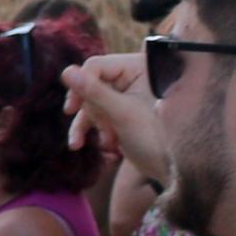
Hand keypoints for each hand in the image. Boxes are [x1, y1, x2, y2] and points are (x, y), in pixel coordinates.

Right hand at [63, 50, 170, 181]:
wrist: (169, 168)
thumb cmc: (154, 138)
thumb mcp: (121, 114)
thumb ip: (93, 92)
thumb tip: (65, 72)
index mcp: (138, 67)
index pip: (96, 66)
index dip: (82, 87)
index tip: (72, 108)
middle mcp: (132, 75)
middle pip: (91, 85)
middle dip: (93, 112)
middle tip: (104, 131)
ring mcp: (125, 93)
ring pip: (90, 101)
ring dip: (90, 124)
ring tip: (91, 143)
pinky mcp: (120, 110)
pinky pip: (95, 113)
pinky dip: (90, 129)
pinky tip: (80, 144)